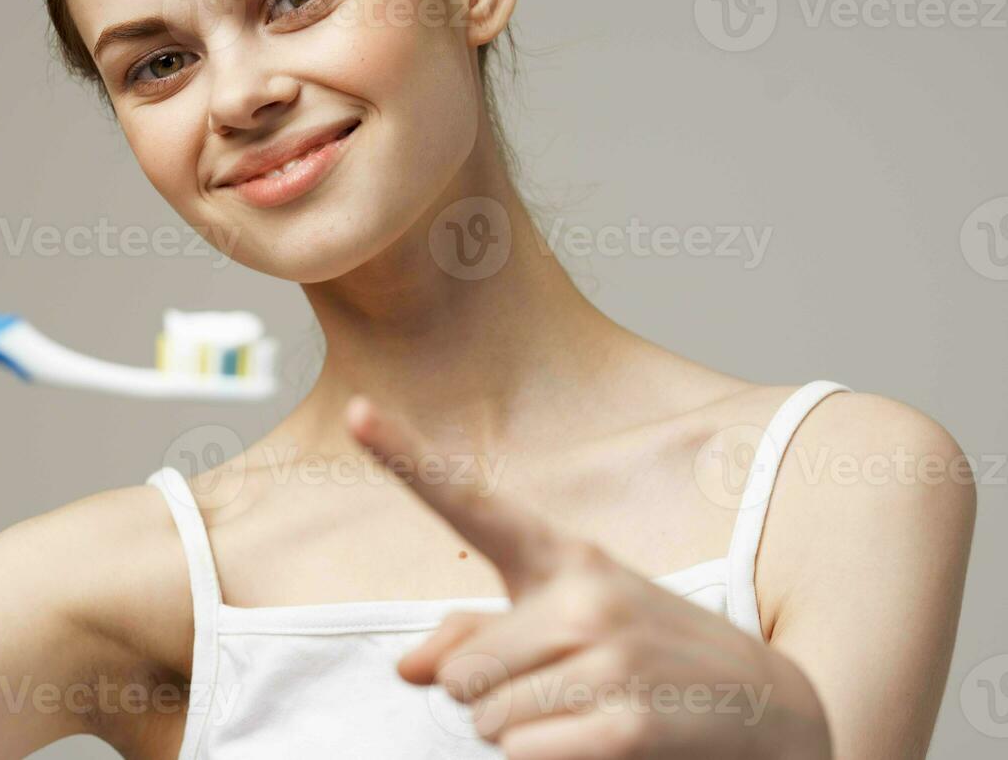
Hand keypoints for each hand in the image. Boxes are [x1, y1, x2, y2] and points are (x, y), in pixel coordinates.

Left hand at [345, 395, 831, 759]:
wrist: (780, 712)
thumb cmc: (651, 658)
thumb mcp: (570, 625)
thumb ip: (479, 635)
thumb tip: (408, 669)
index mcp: (565, 558)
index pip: (471, 502)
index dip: (406, 457)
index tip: (355, 409)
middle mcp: (585, 596)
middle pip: (460, 672)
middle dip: (491, 697)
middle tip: (565, 689)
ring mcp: (610, 658)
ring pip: (484, 720)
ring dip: (520, 735)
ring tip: (589, 714)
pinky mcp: (627, 728)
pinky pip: (521, 756)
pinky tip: (602, 746)